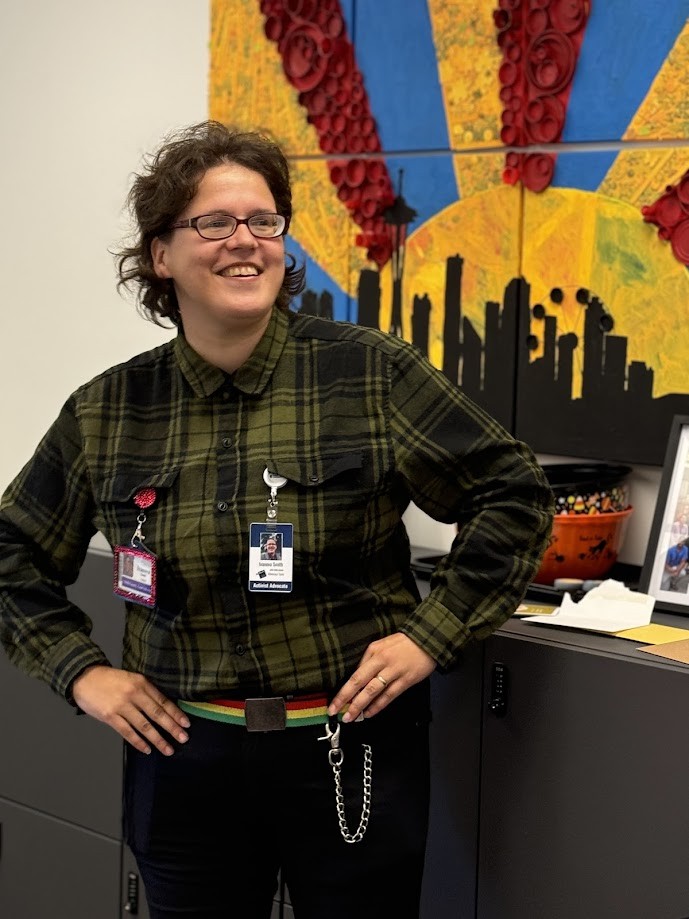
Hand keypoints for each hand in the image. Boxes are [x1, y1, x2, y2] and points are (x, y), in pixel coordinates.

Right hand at [71, 665, 189, 755]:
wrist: (84, 678)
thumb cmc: (109, 680)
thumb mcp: (131, 679)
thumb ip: (145, 692)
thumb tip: (162, 709)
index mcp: (141, 683)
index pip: (163, 701)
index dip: (175, 713)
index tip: (186, 724)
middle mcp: (134, 694)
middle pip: (157, 714)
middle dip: (172, 728)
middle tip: (183, 738)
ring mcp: (122, 706)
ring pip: (144, 726)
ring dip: (158, 739)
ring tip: (168, 749)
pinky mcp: (110, 716)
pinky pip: (127, 732)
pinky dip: (138, 742)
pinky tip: (147, 749)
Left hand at [328, 632, 435, 722]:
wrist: (427, 640)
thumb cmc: (403, 643)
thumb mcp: (382, 644)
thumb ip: (369, 659)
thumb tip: (357, 678)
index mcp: (374, 652)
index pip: (355, 674)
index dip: (343, 690)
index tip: (334, 702)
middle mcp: (382, 661)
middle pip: (360, 683)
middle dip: (346, 699)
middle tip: (336, 712)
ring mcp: (394, 671)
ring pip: (373, 691)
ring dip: (360, 706)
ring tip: (351, 717)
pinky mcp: (406, 680)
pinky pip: (389, 695)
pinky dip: (378, 706)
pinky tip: (370, 713)